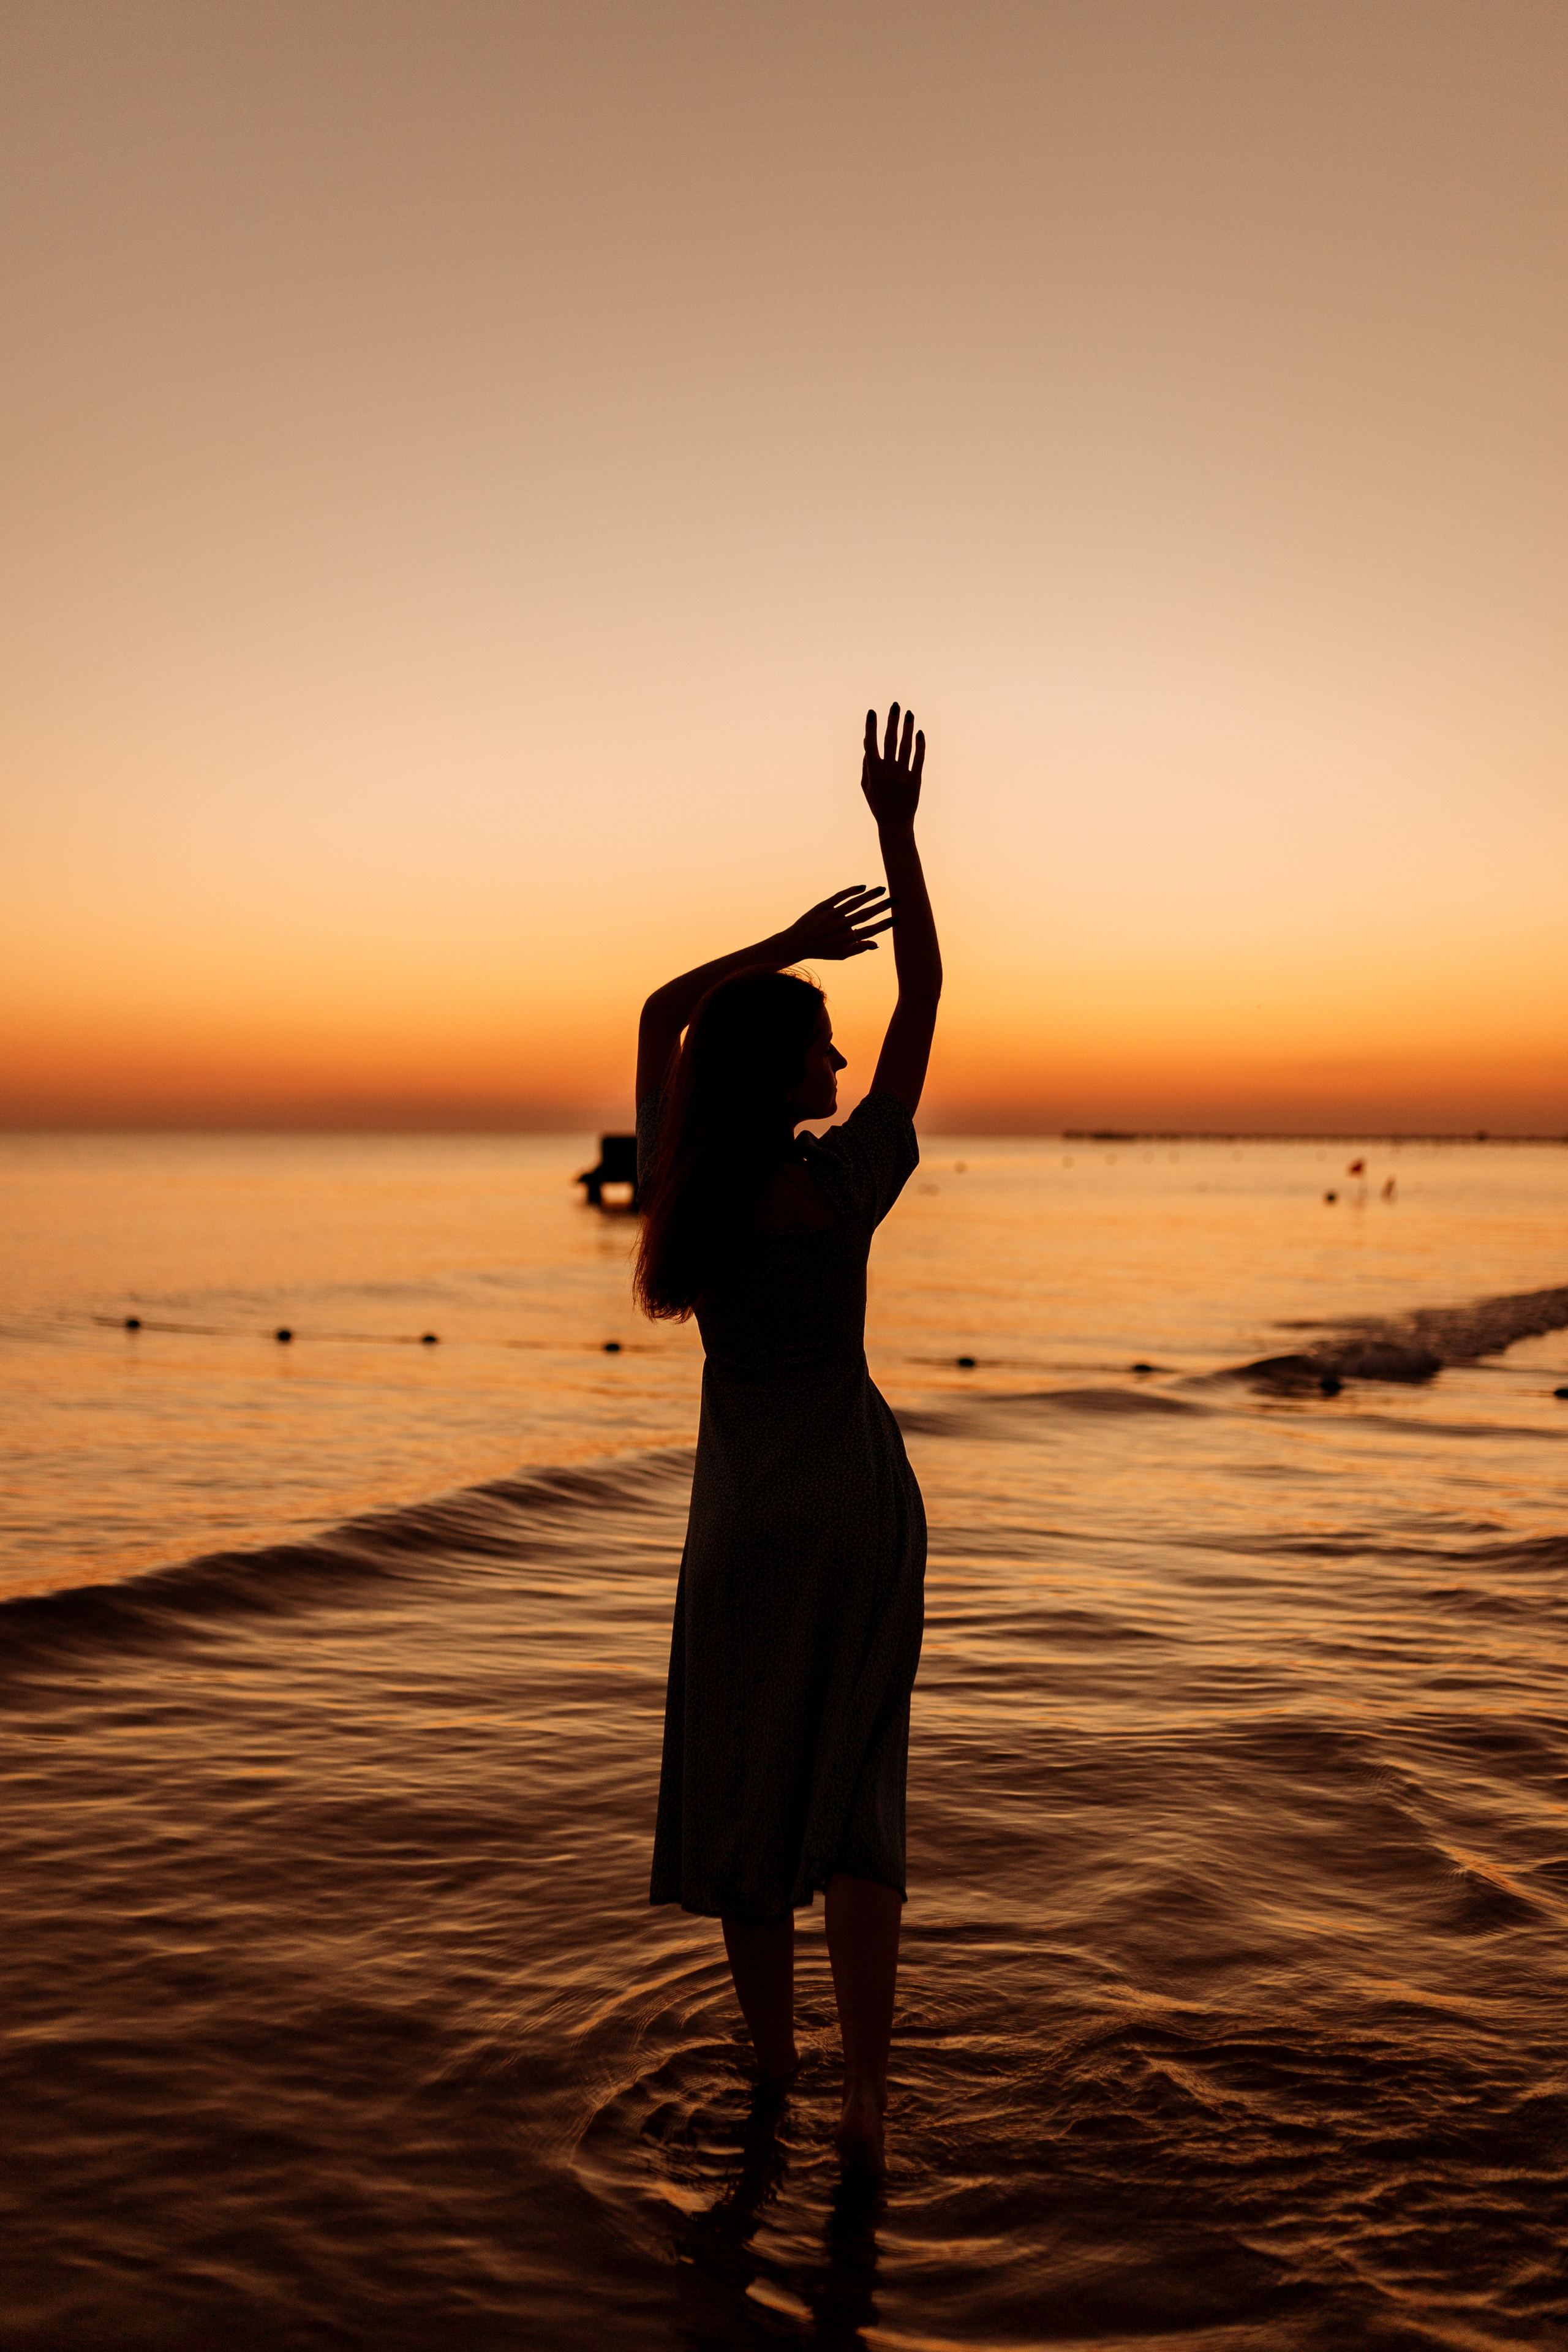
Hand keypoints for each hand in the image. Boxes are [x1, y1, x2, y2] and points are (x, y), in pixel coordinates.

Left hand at [782, 885, 893, 962]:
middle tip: (895, 900)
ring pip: (854, 903)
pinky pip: (839, 896)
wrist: (795, 943)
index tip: (896, 918)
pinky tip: (863, 887)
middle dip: (882, 907)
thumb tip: (877, 944)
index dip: (883, 925)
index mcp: (846, 940)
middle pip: (865, 915)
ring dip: (870, 896)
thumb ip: (858, 949)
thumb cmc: (821, 950)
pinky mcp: (823, 907)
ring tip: (882, 889)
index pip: (869, 931)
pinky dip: (851, 891)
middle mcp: (840, 927)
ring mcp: (831, 916)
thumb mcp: (840, 955)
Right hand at [860, 704, 924, 833]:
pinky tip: (919, 732)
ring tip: (909, 713)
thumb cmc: (878, 804)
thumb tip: (867, 742)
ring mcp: (902, 776)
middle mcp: (888, 772)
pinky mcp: (916, 780)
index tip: (872, 711)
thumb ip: (866, 765)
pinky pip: (918, 759)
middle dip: (892, 721)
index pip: (870, 744)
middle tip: (895, 705)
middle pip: (890, 741)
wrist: (895, 824)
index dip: (871, 727)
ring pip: (906, 747)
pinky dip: (920, 745)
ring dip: (907, 728)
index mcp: (873, 772)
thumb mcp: (866, 786)